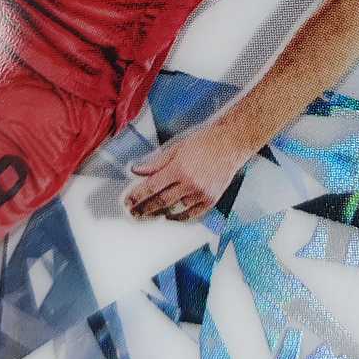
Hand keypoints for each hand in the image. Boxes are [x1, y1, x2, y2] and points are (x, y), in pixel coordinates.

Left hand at [124, 127, 245, 221]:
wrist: (230, 144)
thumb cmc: (205, 142)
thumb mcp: (177, 147)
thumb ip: (156, 162)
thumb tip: (137, 170)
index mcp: (179, 168)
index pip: (152, 187)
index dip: (137, 196)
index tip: (128, 201)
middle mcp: (190, 183)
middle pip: (161, 201)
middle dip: (144, 208)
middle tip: (134, 213)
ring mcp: (201, 193)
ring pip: (175, 210)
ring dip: (160, 214)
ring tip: (149, 215)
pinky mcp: (211, 199)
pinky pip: (192, 214)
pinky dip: (179, 217)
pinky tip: (170, 216)